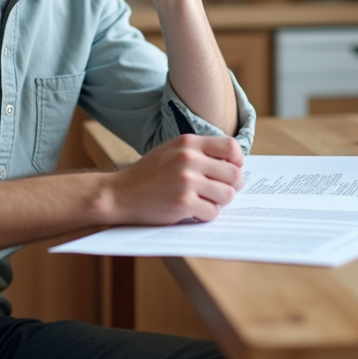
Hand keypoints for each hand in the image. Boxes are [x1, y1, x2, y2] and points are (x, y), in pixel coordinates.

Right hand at [104, 133, 244, 225]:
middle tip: (222, 193)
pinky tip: (194, 212)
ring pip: (227, 195)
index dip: (238, 161)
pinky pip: (212, 212)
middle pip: (234, 174)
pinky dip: (206, 215)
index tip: (233, 170)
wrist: (119, 194)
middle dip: (233, 187)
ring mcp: (187, 181)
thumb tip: (232, 164)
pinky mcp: (183, 203)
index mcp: (188, 143)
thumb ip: (197, 153)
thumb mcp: (171, 151)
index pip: (230, 146)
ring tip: (206, 202)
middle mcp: (189, 159)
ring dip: (220, 202)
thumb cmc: (147, 175)